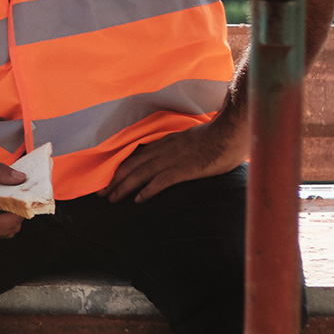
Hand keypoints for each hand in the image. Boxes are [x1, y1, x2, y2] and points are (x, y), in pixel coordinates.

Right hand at [0, 153, 27, 238]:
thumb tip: (21, 179)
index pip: (0, 225)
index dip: (17, 214)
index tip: (25, 199)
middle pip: (6, 230)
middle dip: (17, 214)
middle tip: (19, 195)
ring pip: (4, 232)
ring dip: (11, 217)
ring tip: (8, 198)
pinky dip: (4, 218)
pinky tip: (1, 203)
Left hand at [105, 110, 248, 202]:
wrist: (231, 132)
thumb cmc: (217, 137)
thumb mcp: (192, 139)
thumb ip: (180, 147)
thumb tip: (176, 157)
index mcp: (166, 142)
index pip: (136, 156)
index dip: (120, 168)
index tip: (109, 179)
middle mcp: (164, 149)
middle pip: (133, 165)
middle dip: (115, 180)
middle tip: (102, 193)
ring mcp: (172, 159)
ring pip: (141, 174)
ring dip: (124, 187)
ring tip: (112, 199)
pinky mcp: (183, 169)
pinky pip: (160, 181)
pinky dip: (147, 190)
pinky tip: (138, 200)